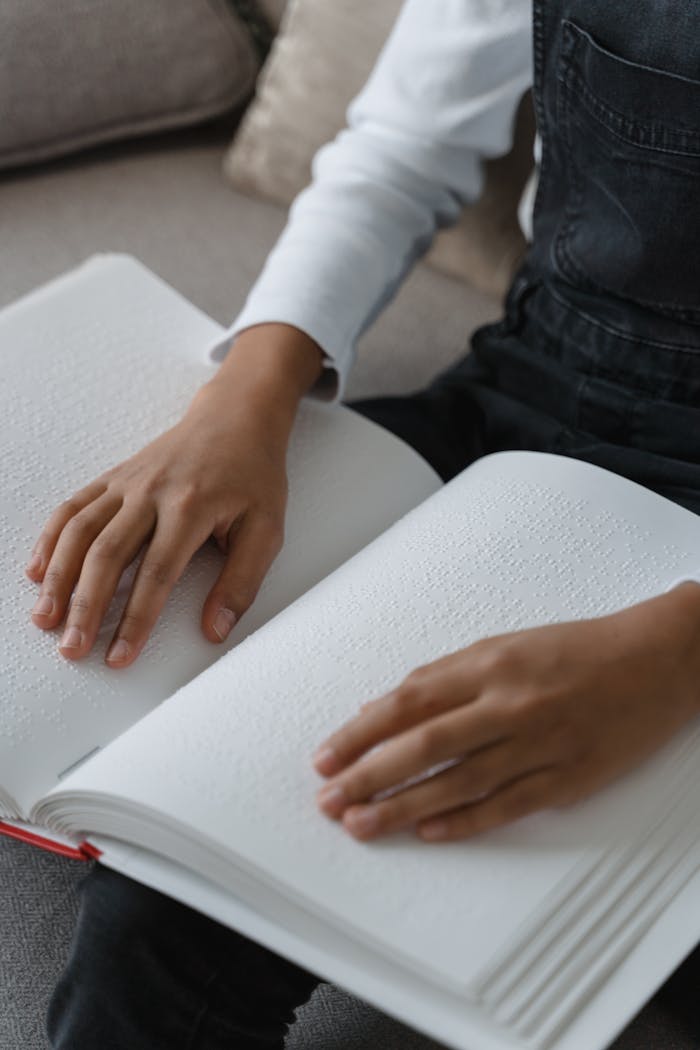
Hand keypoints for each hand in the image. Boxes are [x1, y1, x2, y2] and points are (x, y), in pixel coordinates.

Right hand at [26, 325, 322, 666]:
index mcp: (191, 507)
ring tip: (46, 619)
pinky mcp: (114, 477)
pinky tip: (38, 572)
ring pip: (80, 532)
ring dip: (59, 578)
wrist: (236, 417)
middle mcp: (151, 493)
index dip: (135, 619)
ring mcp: (127, 483)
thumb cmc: (253, 475)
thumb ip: (242, 581)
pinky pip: (73, 508)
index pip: (157, 574)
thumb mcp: (267, 528)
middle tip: (72, 649)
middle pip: (108, 556)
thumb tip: (214, 630)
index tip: (120, 656)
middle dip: (86, 608)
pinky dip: (51, 540)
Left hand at [314, 585, 699, 842]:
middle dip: (369, 775)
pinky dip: (467, 821)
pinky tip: (430, 833)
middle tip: (329, 800)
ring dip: (405, 807)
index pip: (408, 701)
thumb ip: (444, 677)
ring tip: (363, 825)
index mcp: (489, 664)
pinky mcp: (569, 777)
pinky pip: (509, 804)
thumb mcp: (504, 645)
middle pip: (425, 745)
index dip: (361, 733)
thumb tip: (384, 708)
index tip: (327, 756)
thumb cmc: (575, 649)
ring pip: (460, 781)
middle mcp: (510, 703)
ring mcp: (541, 743)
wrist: (656, 660)